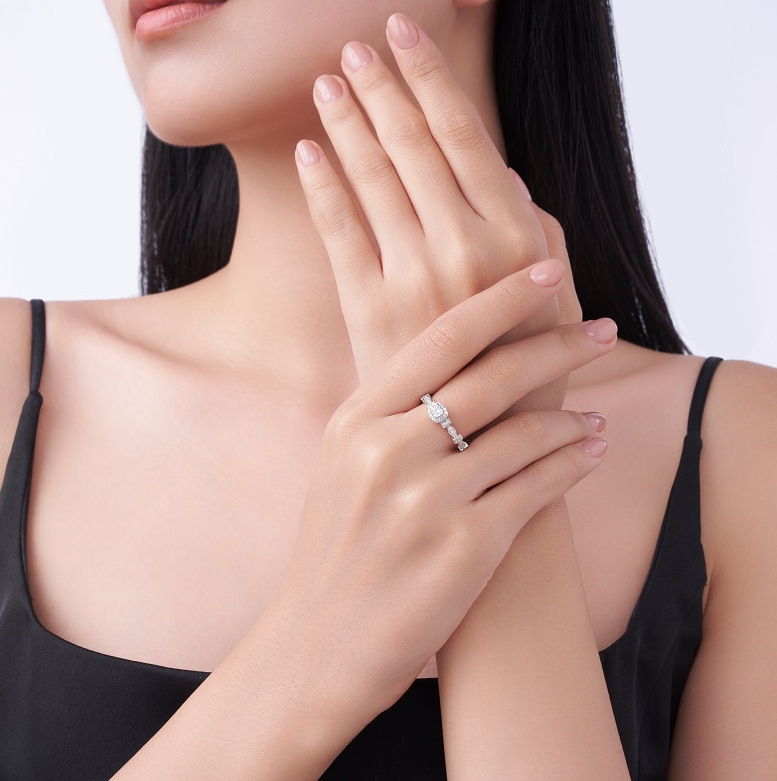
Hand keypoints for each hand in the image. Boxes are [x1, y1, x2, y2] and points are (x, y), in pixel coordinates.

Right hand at [270, 262, 616, 718]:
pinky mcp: (463, 549)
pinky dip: (570, 464)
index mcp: (355, 420)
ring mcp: (425, 500)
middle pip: (491, 375)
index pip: (439, 338)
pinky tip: (589, 451)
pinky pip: (535, 488)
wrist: (315, 645)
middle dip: (556, 344)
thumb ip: (389, 413)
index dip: (500, 299)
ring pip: (521, 431)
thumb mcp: (343, 466)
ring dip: (570, 415)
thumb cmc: (336, 551)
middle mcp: (387, 450)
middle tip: (601, 328)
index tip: (545, 272)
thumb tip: (453, 364)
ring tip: (594, 411)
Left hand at [295, 12, 584, 425]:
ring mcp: (413, 277)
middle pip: (413, 145)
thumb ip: (540, 233)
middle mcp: (465, 247)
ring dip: (348, 122)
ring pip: (373, 178)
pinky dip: (322, 187)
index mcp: (517, 238)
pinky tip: (309, 152)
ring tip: (328, 83)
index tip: (405, 35)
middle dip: (381, 87)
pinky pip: (339, 232)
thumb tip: (509, 177)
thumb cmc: (529, 374)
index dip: (431, 77)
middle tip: (355, 47)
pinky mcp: (370, 308)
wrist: (482, 449)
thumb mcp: (556, 300)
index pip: (466, 135)